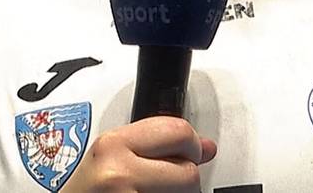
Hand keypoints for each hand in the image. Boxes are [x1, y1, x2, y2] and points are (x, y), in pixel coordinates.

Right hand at [64, 116, 216, 192]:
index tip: (193, 150)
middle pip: (188, 171)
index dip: (191, 144)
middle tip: (169, 181)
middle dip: (185, 177)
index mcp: (111, 145)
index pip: (177, 131)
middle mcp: (119, 173)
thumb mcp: (108, 160)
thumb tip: (204, 146)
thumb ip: (152, 147)